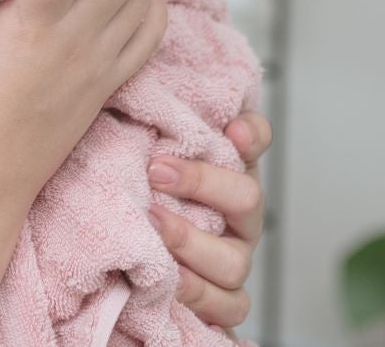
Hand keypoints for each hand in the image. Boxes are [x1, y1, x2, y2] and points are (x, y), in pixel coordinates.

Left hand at [147, 111, 272, 331]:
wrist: (134, 263)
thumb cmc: (138, 194)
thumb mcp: (139, 150)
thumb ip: (149, 122)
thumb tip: (129, 78)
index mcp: (226, 169)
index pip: (254, 141)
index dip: (251, 134)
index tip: (232, 128)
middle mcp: (238, 215)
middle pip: (247, 197)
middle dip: (203, 183)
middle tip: (157, 169)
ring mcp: (234, 259)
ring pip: (234, 258)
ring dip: (192, 242)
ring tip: (154, 225)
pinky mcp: (225, 302)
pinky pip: (229, 306)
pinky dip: (199, 295)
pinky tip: (171, 280)